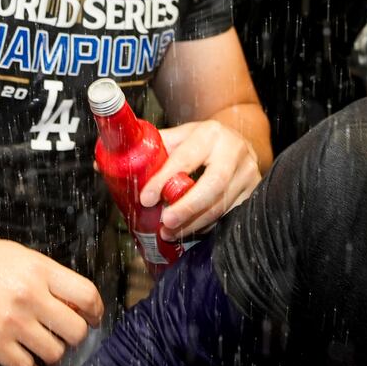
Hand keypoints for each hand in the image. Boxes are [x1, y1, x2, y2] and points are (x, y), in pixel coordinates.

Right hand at [0, 236, 102, 365]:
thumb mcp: (19, 257)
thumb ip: (47, 278)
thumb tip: (75, 305)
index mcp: (40, 270)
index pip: (86, 295)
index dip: (96, 312)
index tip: (93, 319)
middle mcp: (29, 295)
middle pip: (76, 329)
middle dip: (76, 337)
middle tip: (67, 338)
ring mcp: (11, 320)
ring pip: (54, 352)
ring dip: (54, 355)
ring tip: (46, 351)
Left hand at [143, 119, 262, 239]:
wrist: (238, 141)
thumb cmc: (202, 142)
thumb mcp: (182, 135)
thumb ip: (155, 147)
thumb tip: (114, 161)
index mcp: (210, 134)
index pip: (186, 158)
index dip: (164, 179)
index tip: (146, 198)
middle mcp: (233, 151)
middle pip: (213, 184)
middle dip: (187, 207)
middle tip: (165, 222)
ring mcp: (247, 173)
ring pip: (221, 205)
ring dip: (193, 223)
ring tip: (170, 232)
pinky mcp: (253, 191)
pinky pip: (229, 215)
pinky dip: (207, 225)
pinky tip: (191, 229)